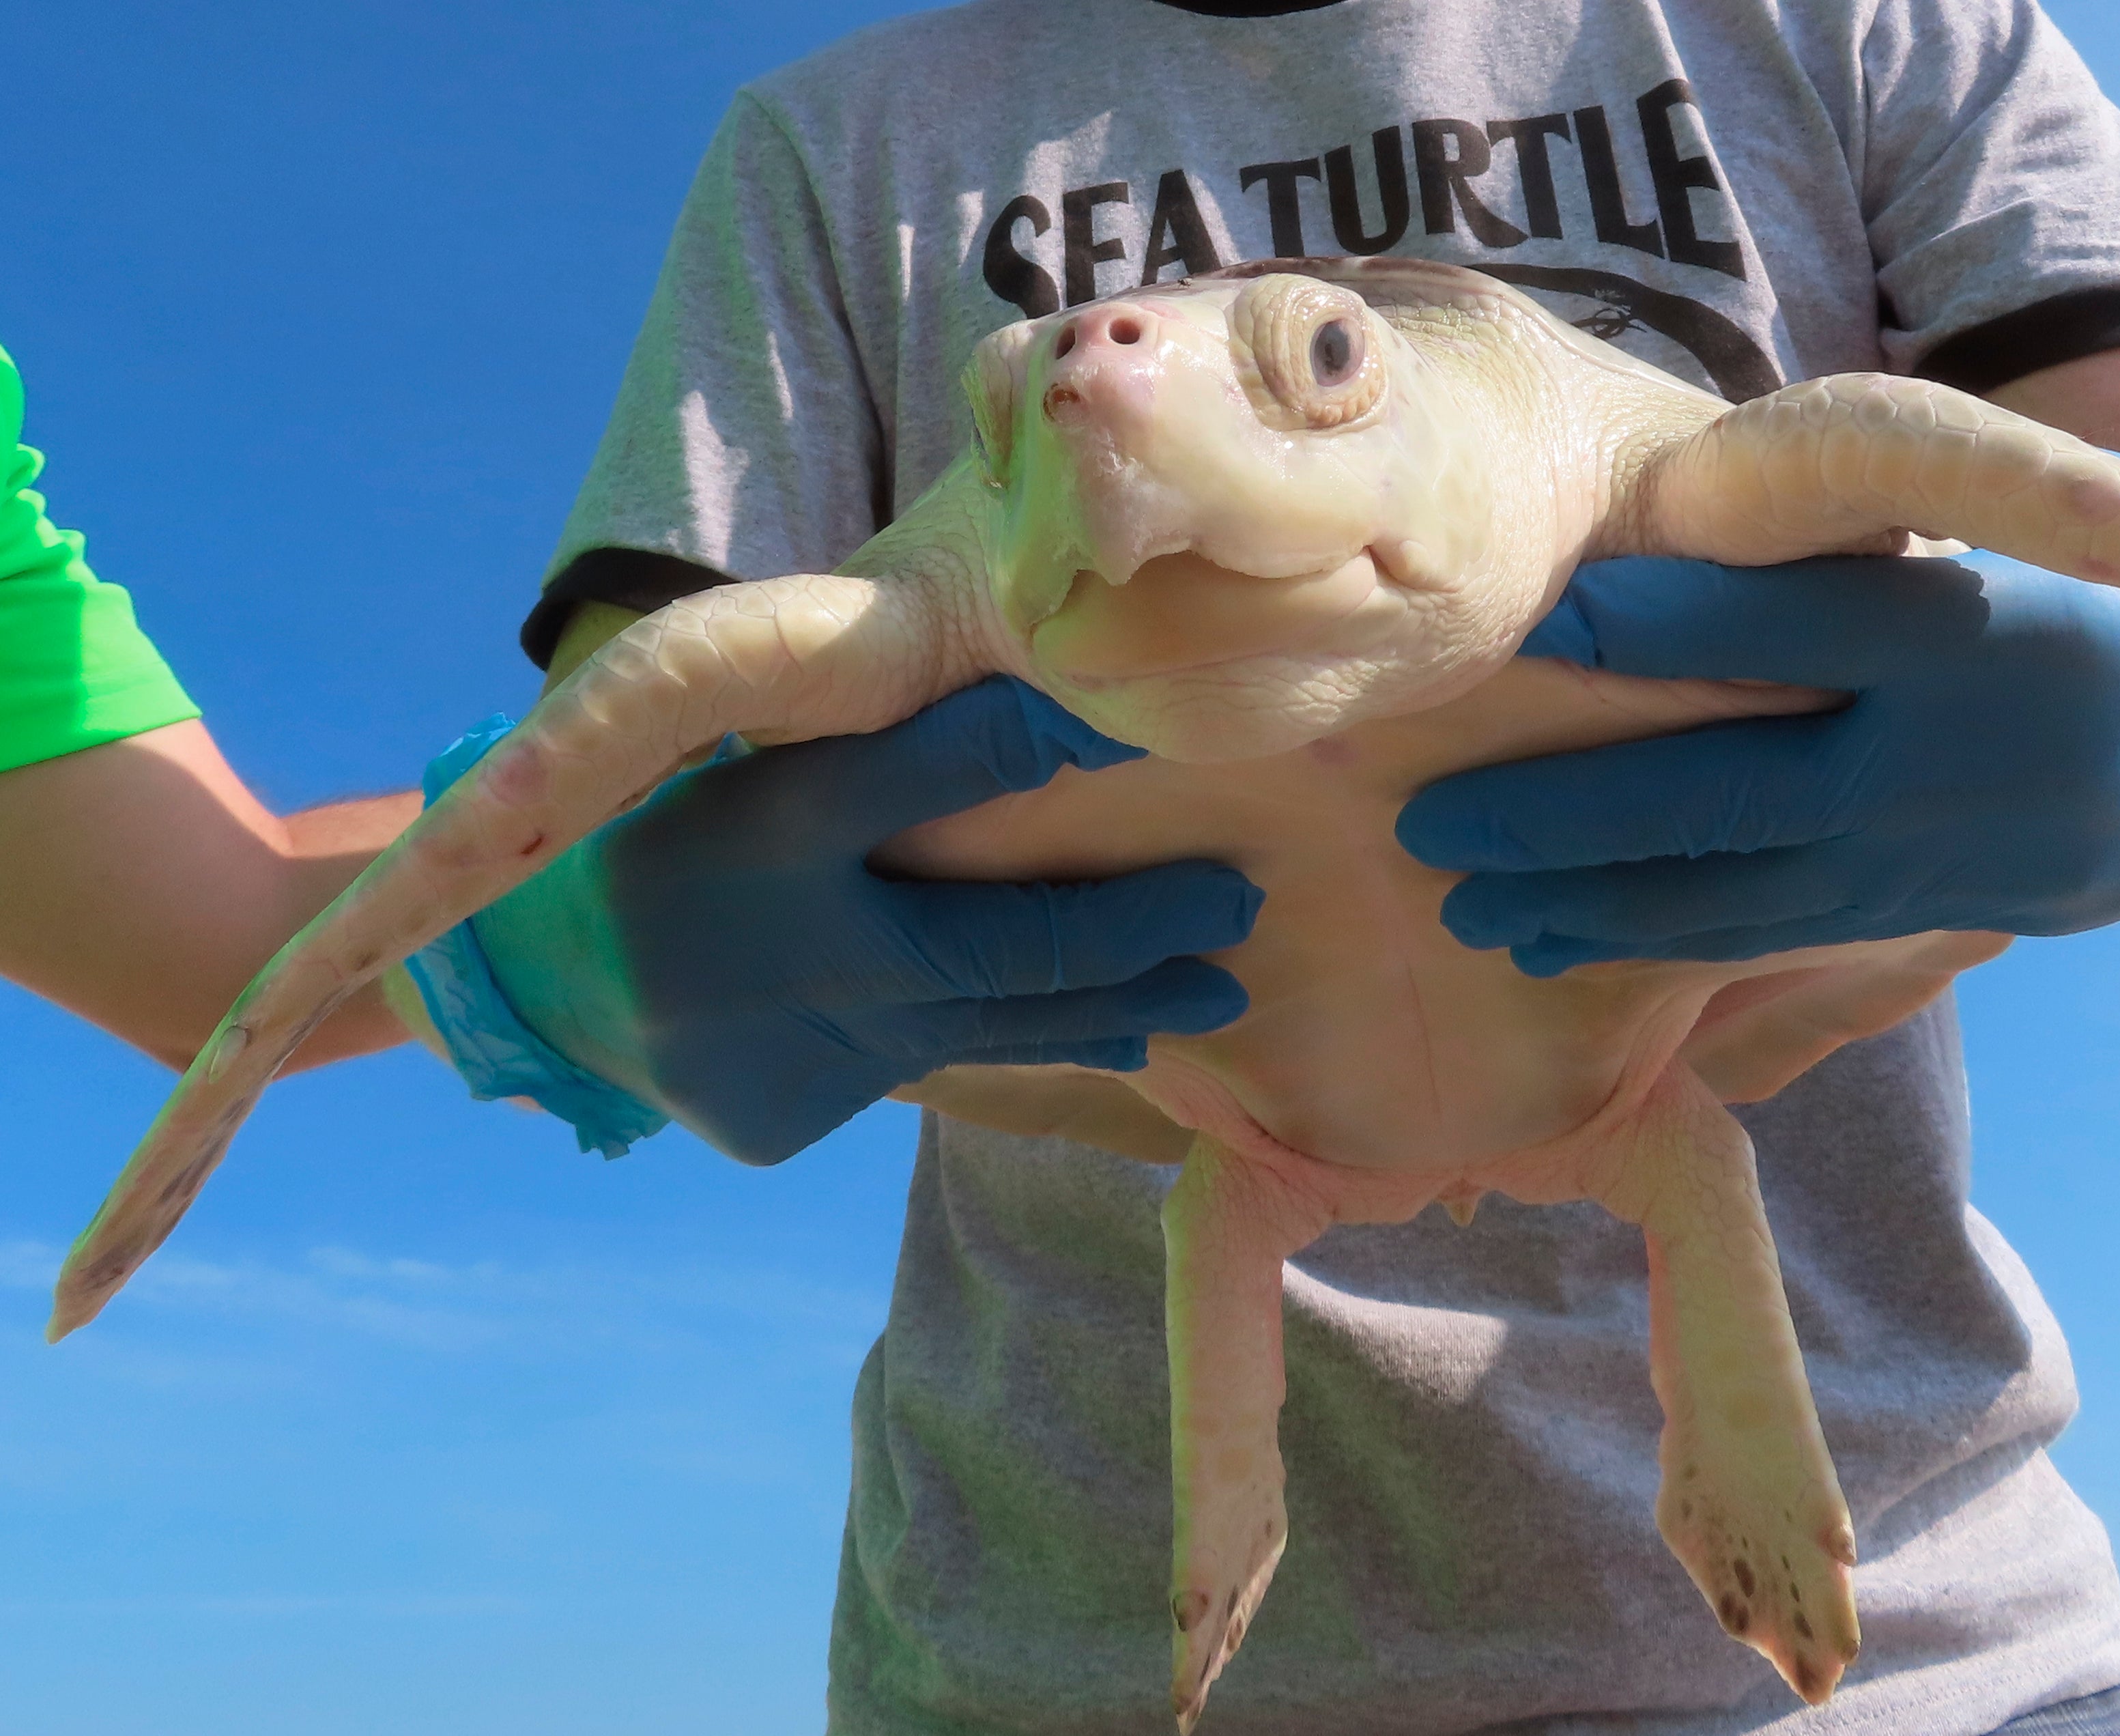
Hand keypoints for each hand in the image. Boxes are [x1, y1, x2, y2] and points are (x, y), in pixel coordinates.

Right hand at [455, 677, 1258, 1163]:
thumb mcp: (751, 762)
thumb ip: (877, 746)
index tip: (1126, 717)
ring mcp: (794, 1045)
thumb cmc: (689, 836)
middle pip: (1003, 941)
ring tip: (1216, 984)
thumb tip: (1057, 695)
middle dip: (1139, 922)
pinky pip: (937, 1072)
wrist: (550, 981)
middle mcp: (787, 941)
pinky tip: (1121, 1034)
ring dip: (1124, 1005)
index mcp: (761, 820)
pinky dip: (1036, 1049)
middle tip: (1237, 899)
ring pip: (998, 1026)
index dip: (1019, 743)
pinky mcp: (790, 1115)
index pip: (909, 773)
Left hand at [1396, 463, 2119, 976]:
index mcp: (1980, 624)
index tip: (1539, 617)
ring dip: (1595, 905)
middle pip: (1737, 790)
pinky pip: (1790, 939)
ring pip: (1747, 893)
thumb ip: (1864, 550)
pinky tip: (1573, 940)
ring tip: (1469, 903)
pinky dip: (1670, 944)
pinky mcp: (1953, 913)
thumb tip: (1670, 527)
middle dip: (1570, 816)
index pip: (1797, 623)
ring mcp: (1956, 853)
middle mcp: (1963, 752)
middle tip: (1431, 826)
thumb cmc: (2113, 584)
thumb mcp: (2017, 526)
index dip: (1661, 622)